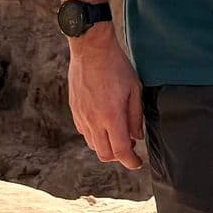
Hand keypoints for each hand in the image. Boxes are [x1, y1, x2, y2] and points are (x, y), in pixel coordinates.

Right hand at [66, 27, 143, 169]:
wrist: (91, 48)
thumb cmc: (116, 66)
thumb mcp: (134, 88)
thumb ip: (136, 116)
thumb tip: (136, 136)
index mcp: (111, 116)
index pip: (121, 151)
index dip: (131, 162)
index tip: (138, 163)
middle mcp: (94, 120)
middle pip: (105, 154)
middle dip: (119, 157)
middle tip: (130, 147)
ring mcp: (82, 116)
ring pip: (93, 145)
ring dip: (106, 146)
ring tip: (118, 134)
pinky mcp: (75, 110)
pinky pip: (84, 132)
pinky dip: (95, 135)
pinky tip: (104, 123)